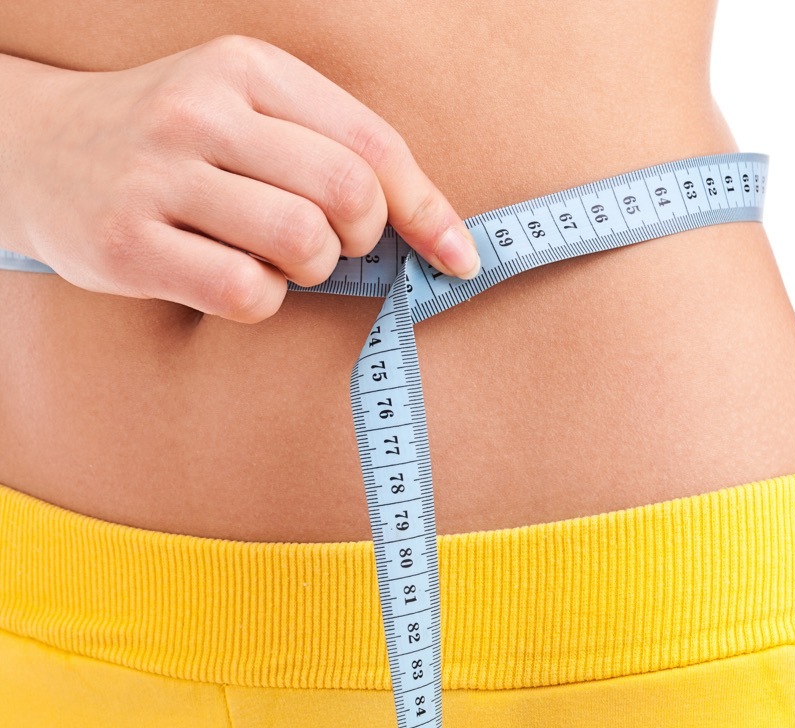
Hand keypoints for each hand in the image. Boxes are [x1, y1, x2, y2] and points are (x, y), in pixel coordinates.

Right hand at [14, 34, 480, 321]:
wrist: (35, 149)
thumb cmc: (175, 142)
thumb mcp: (249, 110)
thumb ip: (335, 150)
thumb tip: (443, 237)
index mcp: (246, 67)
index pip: (372, 144)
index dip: (426, 210)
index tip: (458, 258)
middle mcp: (200, 111)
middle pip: (346, 192)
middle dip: (359, 236)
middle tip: (331, 242)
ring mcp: (157, 175)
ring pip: (301, 243)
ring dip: (309, 269)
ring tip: (276, 256)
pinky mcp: (127, 243)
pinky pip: (246, 293)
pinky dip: (261, 299)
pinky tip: (231, 275)